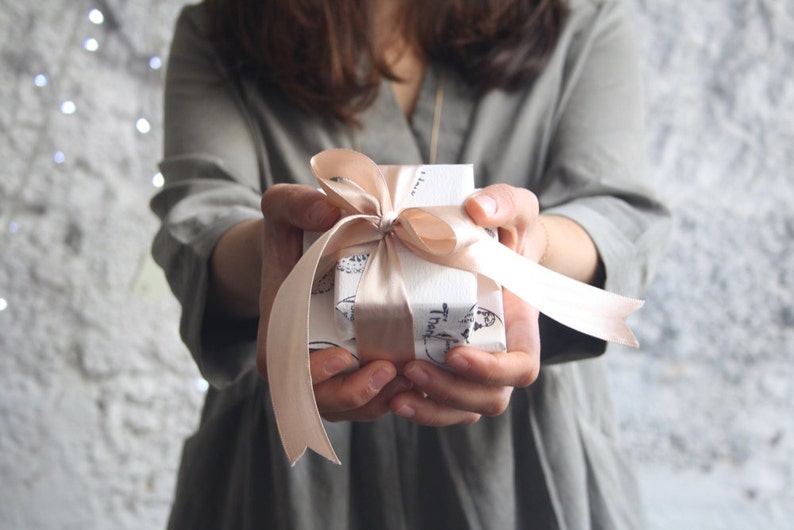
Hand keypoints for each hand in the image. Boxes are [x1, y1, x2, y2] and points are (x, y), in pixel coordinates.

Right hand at [257, 184, 409, 421]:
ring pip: (356, 408)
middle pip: (326, 402)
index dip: (314, 376)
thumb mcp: (282, 208)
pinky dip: (398, 397)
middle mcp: (301, 367)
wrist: (303, 253)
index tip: (343, 357)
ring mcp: (332, 377)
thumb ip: (292, 203)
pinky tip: (424, 379)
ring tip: (415, 377)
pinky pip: (376, 401)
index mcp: (277, 337)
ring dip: (384, 400)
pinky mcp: (358, 376)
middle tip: (392, 371)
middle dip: (358, 396)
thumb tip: (326, 209)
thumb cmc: (292, 235)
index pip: (288, 373)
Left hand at [389, 184, 543, 424]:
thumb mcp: (513, 207)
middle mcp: (500, 354)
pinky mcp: (446, 369)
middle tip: (412, 369)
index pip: (521, 368)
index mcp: (521, 325)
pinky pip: (439, 404)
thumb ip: (504, 202)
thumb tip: (477, 209)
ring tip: (394, 394)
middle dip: (451, 392)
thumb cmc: (505, 229)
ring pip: (462, 408)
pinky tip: (388, 395)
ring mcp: (474, 367)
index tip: (454, 353)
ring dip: (431, 407)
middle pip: (489, 398)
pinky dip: (418, 407)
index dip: (492, 370)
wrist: (485, 244)